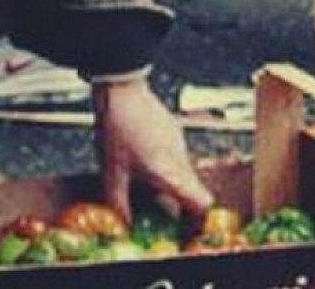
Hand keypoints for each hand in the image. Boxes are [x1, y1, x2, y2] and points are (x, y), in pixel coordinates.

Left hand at [93, 76, 213, 220]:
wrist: (120, 89)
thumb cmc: (117, 127)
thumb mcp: (112, 171)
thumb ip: (118, 201)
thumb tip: (122, 221)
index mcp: (169, 173)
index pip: (202, 202)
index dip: (198, 217)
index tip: (186, 224)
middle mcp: (180, 159)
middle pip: (192, 189)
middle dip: (178, 200)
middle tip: (155, 204)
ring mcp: (179, 142)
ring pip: (184, 171)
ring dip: (170, 180)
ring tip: (143, 177)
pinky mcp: (174, 130)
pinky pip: (177, 155)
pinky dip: (166, 162)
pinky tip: (142, 155)